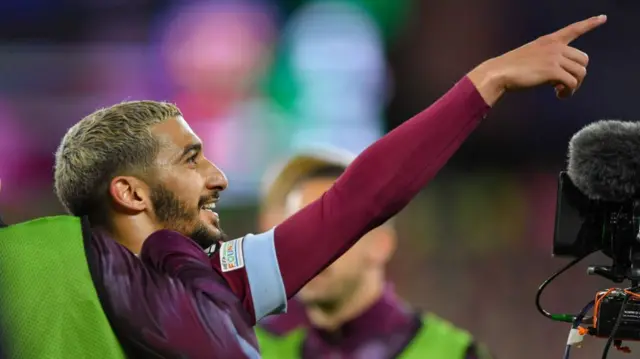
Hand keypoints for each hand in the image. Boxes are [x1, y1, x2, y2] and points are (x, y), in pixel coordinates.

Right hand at [468, 15, 606, 104]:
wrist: (500, 72)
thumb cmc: (511, 68)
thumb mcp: (531, 56)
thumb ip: (547, 59)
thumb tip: (559, 77)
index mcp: (549, 40)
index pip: (573, 29)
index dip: (590, 23)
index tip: (602, 18)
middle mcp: (555, 47)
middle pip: (583, 60)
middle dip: (578, 74)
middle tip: (565, 85)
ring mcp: (555, 58)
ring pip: (580, 73)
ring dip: (574, 86)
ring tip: (561, 92)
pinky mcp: (552, 71)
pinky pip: (571, 83)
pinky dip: (568, 92)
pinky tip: (558, 94)